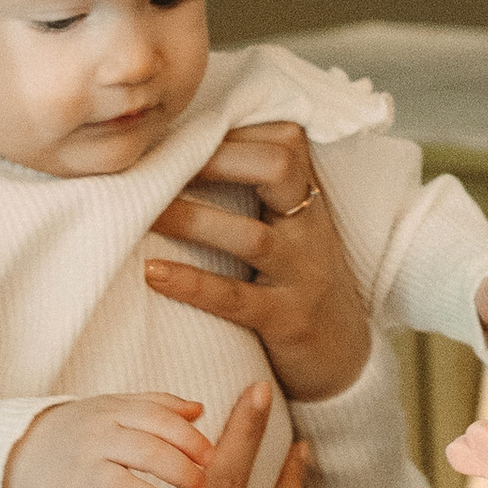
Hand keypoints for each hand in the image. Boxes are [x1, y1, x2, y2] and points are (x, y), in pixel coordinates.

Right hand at [2, 390, 209, 487]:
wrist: (18, 449)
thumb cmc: (83, 430)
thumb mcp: (115, 408)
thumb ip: (157, 406)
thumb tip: (199, 410)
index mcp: (113, 411)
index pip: (158, 418)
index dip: (189, 438)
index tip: (212, 458)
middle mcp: (95, 437)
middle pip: (145, 450)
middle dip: (180, 471)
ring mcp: (75, 470)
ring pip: (119, 486)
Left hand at [145, 121, 371, 404]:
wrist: (344, 356)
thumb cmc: (300, 282)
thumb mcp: (293, 228)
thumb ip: (258, 190)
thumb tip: (185, 151)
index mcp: (310, 200)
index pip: (285, 141)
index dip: (232, 131)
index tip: (182, 134)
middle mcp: (311, 230)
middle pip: (279, 168)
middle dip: (216, 159)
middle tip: (160, 163)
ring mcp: (304, 276)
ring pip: (252, 236)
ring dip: (192, 220)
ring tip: (143, 212)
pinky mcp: (288, 321)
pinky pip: (236, 298)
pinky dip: (192, 284)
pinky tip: (153, 272)